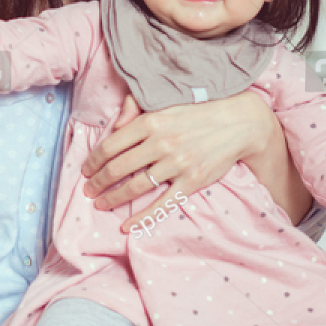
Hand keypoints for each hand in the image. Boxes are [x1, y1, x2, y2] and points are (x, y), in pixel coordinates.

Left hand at [80, 91, 278, 233]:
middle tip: (88, 189)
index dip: (94, 161)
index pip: (111, 145)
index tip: (87, 169)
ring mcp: (177, 164)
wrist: (239, 122)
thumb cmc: (198, 109)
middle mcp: (161, 143)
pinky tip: (127, 225)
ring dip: (112, 198)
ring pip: (135, 187)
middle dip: (97, 182)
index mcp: (151, 121)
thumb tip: (114, 126)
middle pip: (118, 169)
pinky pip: (161, 204)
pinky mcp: (191, 181)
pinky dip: (142, 217)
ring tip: (100, 203)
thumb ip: (135, 107)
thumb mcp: (165, 100)